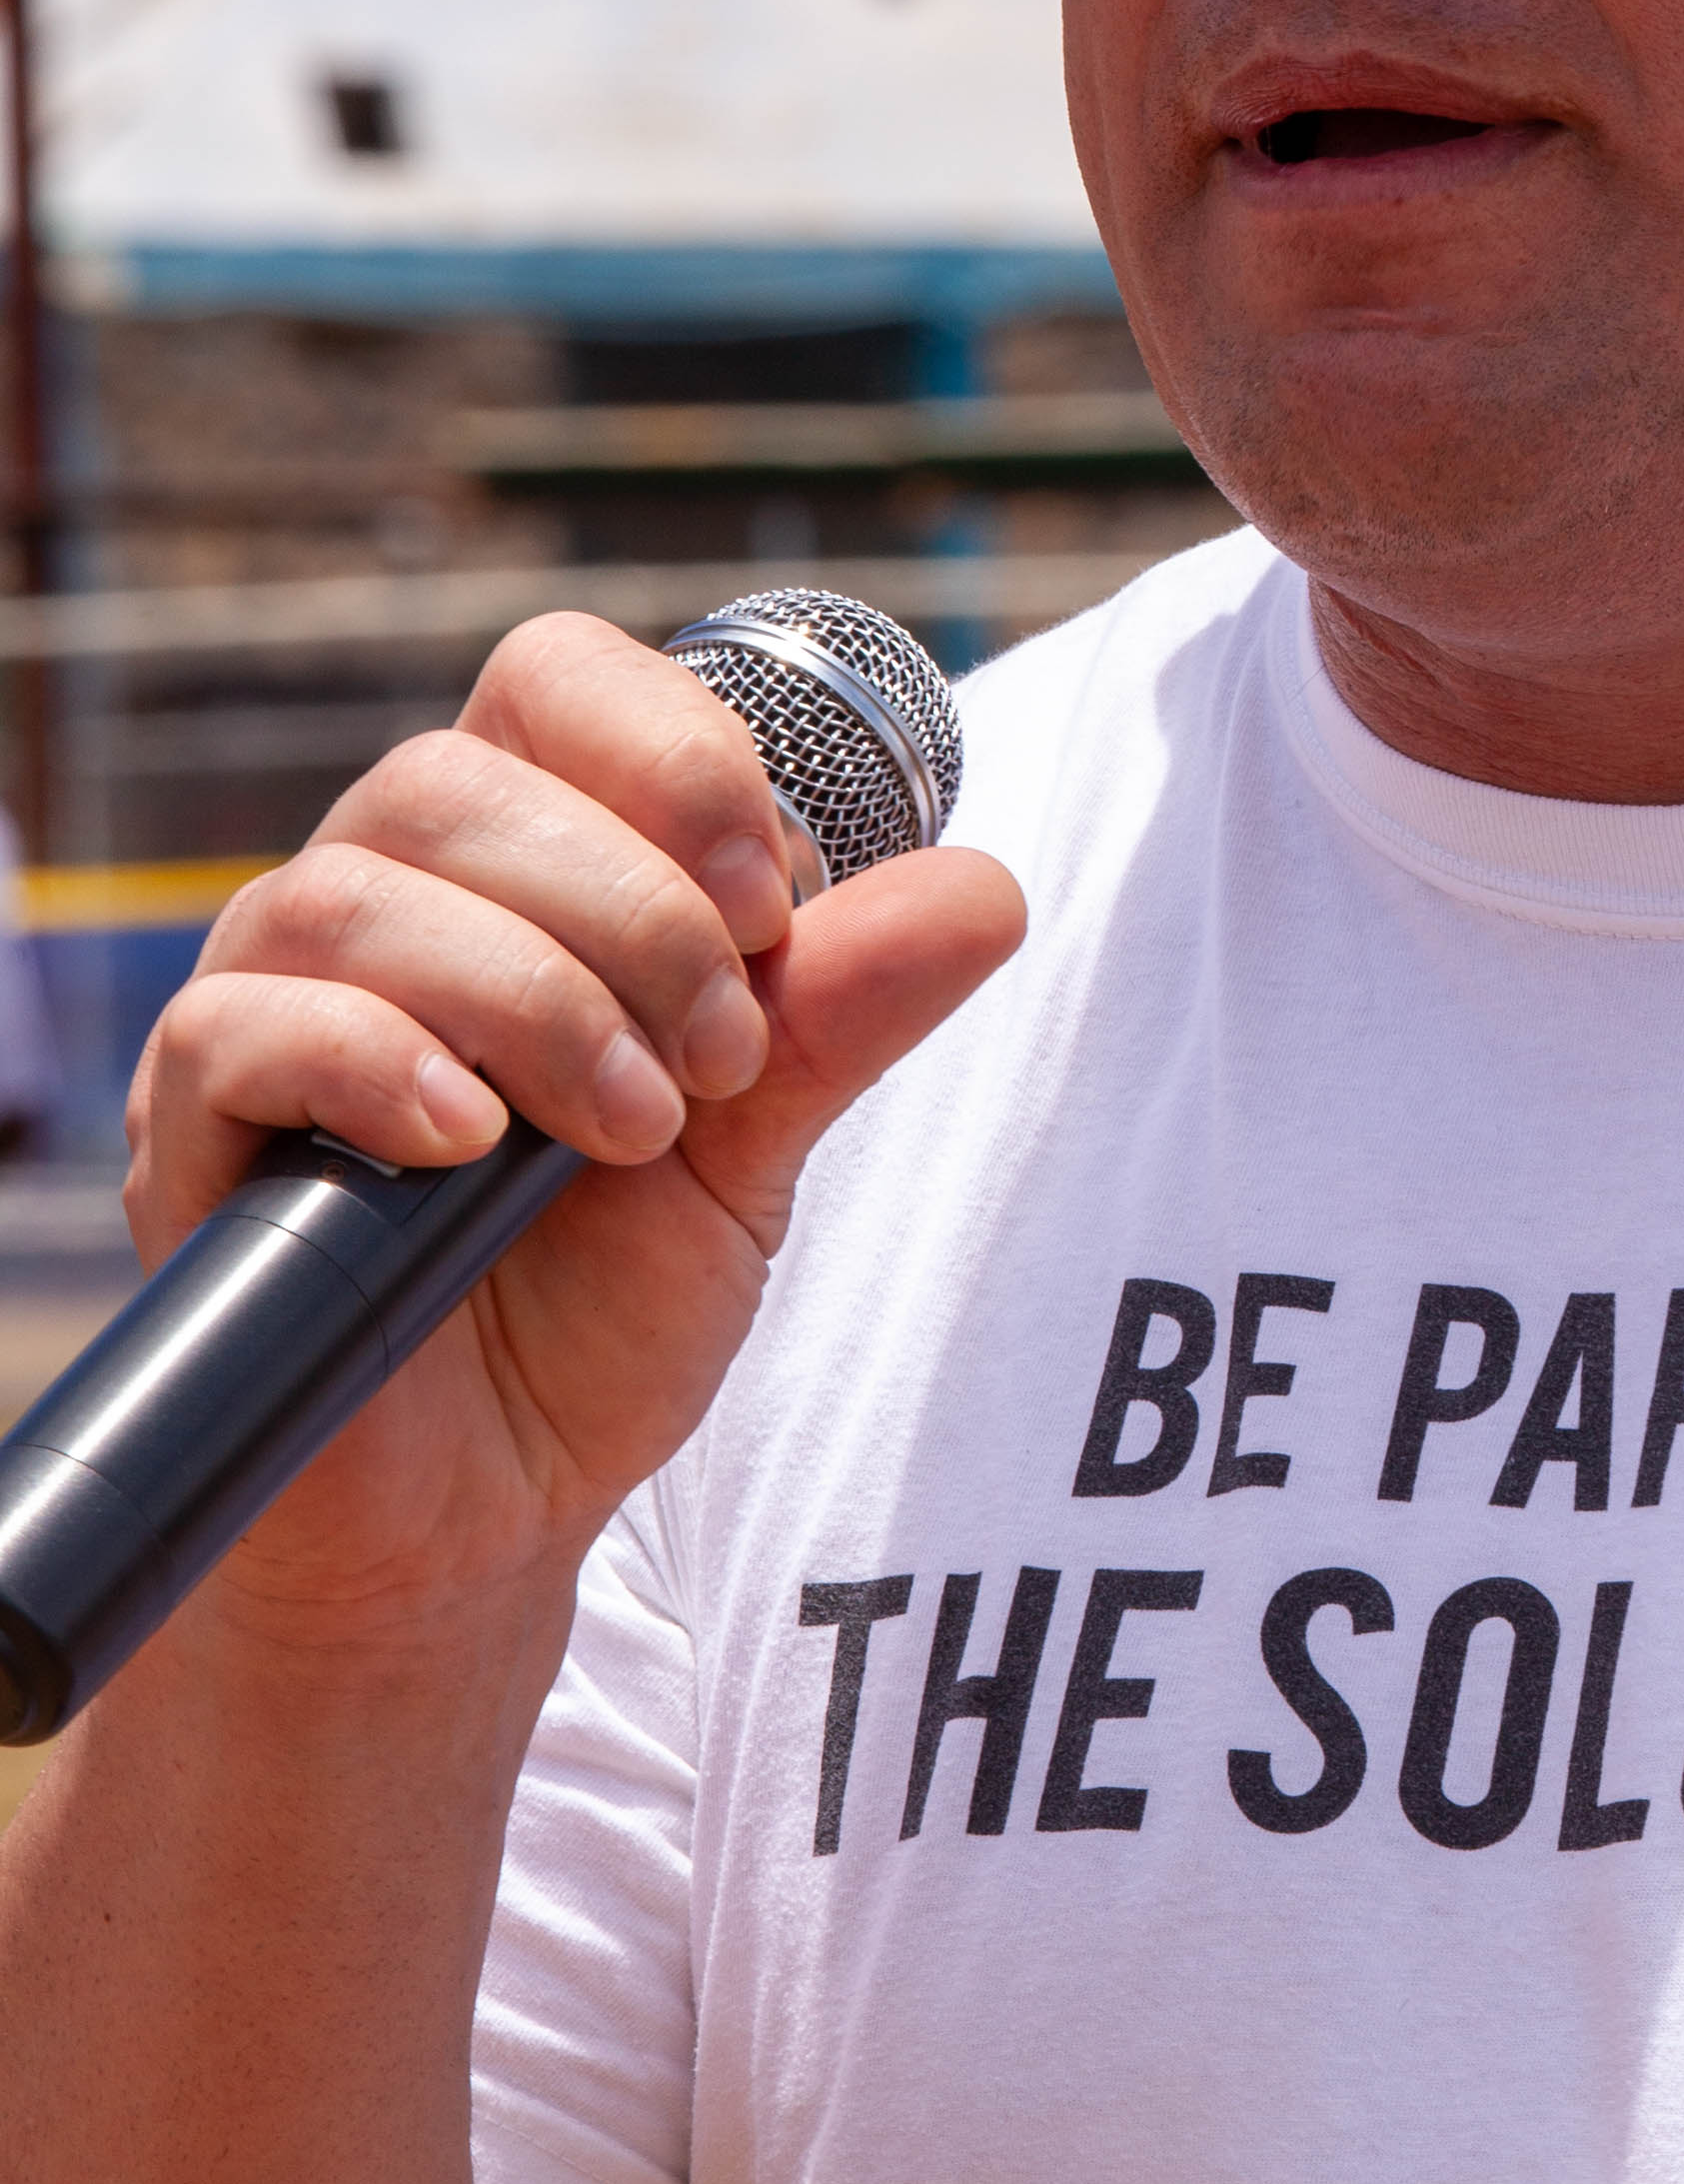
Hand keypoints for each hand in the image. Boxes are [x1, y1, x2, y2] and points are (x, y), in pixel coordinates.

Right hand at [128, 612, 1022, 1656]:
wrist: (498, 1498)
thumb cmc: (606, 1302)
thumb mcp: (759, 1151)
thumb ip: (841, 1018)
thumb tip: (986, 890)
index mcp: (516, 867)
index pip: (557, 684)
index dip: (672, 755)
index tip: (776, 903)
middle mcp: (380, 904)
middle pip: (453, 778)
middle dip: (627, 911)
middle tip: (721, 1062)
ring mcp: (273, 1007)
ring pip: (355, 892)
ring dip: (532, 997)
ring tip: (633, 1131)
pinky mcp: (196, 1130)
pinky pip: (242, 1027)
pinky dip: (375, 1060)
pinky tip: (472, 1139)